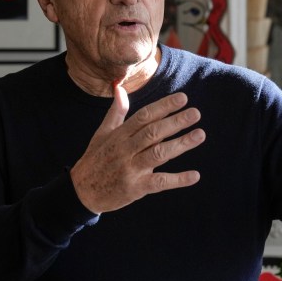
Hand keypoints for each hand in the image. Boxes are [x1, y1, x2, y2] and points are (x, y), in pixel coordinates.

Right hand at [70, 82, 205, 213]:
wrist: (81, 192)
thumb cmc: (95, 159)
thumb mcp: (102, 133)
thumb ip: (116, 112)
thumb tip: (120, 88)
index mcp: (120, 135)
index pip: (144, 116)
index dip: (164, 106)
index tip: (183, 98)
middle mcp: (125, 149)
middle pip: (153, 132)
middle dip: (175, 122)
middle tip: (195, 113)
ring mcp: (131, 169)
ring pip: (158, 154)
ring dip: (180, 144)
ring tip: (200, 135)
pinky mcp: (136, 188)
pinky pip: (159, 182)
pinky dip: (178, 180)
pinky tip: (195, 175)